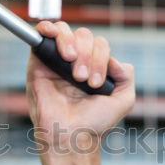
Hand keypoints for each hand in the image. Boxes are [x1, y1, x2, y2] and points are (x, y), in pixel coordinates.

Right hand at [26, 20, 134, 154]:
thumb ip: (126, 76)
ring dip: (70, 43)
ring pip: (66, 31)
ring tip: (70, 62)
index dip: (101, 58)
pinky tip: (54, 38)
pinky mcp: (38, 62)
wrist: (70, 135)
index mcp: (94, 66)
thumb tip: (116, 61)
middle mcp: (76, 60)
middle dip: (87, 55)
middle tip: (82, 78)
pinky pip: (43, 33)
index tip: (95, 84)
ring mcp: (56, 60)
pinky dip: (49, 28)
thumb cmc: (94, 122)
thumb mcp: (123, 100)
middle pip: (84, 36)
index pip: (99, 44)